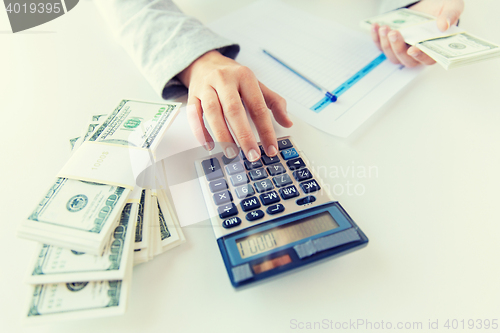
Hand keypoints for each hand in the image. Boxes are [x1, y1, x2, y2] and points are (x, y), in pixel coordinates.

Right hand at [178, 50, 292, 161]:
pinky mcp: (192, 95)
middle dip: (244, 135)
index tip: (271, 148)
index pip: (258, 106)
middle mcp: (224, 80)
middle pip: (234, 110)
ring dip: (222, 135)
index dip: (265, 129)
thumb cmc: (233, 77)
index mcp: (244, 76)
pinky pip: (194, 115)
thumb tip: (288, 122)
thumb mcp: (256, 84)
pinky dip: (201, 132)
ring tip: (232, 153)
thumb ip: (273, 102)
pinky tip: (209, 145)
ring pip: (212, 112)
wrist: (204, 62)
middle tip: (252, 155)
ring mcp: (206, 87)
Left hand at [371, 0, 464, 66]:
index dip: (420, 56)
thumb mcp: (452, 6)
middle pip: (406, 60)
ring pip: (392, 55)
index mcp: (434, 48)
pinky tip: (376, 26)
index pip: (428, 59)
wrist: (428, 2)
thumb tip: (444, 25)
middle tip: (394, 33)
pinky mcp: (391, 43)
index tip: (413, 49)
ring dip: (386, 44)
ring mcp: (403, 49)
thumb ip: (451, 15)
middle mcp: (418, 52)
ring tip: (385, 28)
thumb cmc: (443, 8)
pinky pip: (381, 45)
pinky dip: (376, 37)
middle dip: (398, 48)